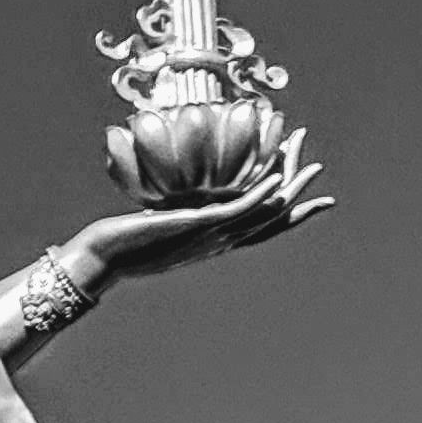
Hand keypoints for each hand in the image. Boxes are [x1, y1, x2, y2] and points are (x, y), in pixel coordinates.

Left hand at [74, 123, 330, 287]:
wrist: (103, 259)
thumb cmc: (122, 242)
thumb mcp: (156, 225)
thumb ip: (172, 214)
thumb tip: (170, 200)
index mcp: (215, 242)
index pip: (264, 229)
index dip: (294, 216)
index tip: (318, 200)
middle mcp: (220, 242)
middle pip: (272, 217)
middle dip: (297, 190)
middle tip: (318, 166)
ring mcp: (212, 235)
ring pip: (263, 212)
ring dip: (288, 186)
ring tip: (310, 163)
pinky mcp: (198, 225)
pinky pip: (236, 209)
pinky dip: (259, 194)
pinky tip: (275, 177)